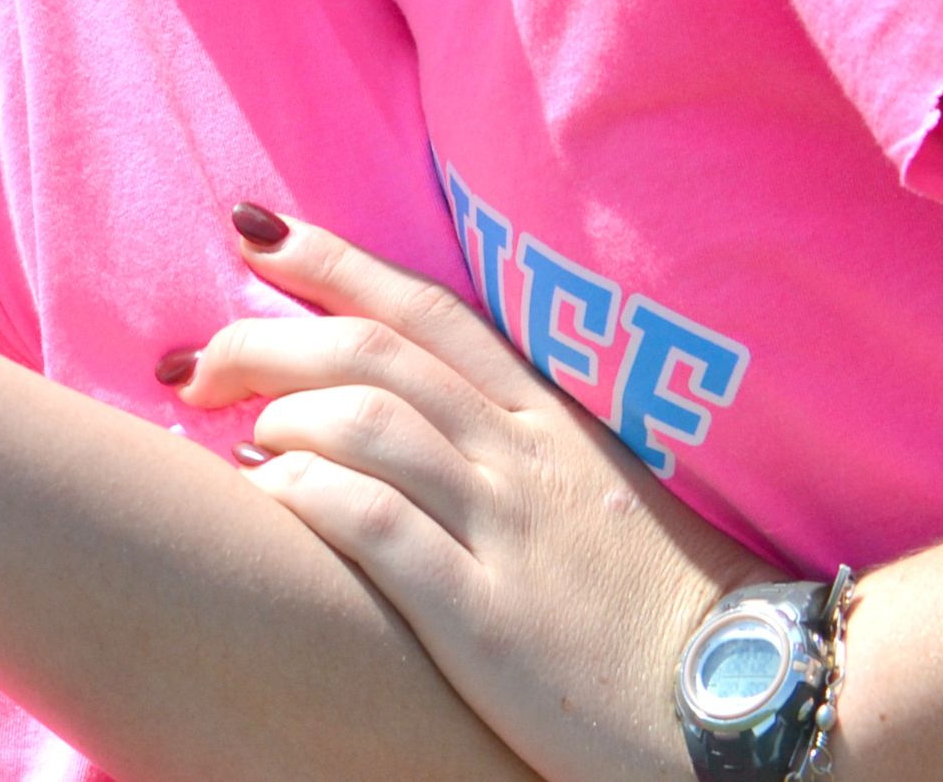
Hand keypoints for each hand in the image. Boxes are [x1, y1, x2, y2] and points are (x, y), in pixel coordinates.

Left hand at [176, 209, 772, 781]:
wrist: (748, 714)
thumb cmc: (656, 613)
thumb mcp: (590, 500)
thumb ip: (503, 445)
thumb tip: (379, 407)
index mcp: (549, 424)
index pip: (426, 310)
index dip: (332, 260)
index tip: (253, 229)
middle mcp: (521, 461)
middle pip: (371, 354)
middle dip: (263, 338)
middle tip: (193, 361)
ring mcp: (504, 533)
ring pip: (363, 421)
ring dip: (277, 416)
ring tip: (235, 440)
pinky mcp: (483, 616)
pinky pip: (371, 523)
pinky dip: (302, 492)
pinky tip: (264, 495)